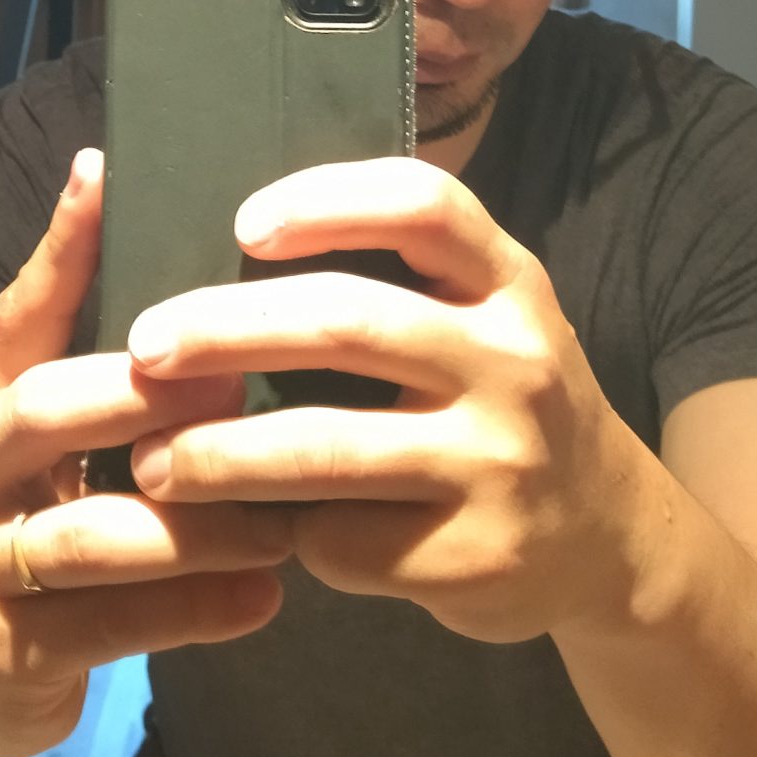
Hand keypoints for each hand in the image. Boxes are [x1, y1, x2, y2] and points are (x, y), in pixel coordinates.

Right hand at [0, 150, 289, 756]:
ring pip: (84, 534)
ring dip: (192, 525)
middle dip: (139, 393)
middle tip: (237, 383)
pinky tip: (266, 598)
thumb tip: (159, 235)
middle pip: (38, 409)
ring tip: (279, 520)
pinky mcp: (5, 656)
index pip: (12, 315)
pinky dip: (195, 613)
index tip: (107, 172)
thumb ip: (92, 365)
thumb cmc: (24, 528)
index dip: (58, 247)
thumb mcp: (36, 445)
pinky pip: (111, 629)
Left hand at [121, 158, 672, 645]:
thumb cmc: (503, 404)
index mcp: (509, 282)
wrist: (610, 539)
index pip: (421, 206)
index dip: (326, 201)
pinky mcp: (476, 554)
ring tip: (150, 461)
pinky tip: (245, 530)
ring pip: (328, 447)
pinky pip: (348, 538)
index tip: (241, 224)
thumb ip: (400, 284)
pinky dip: (285, 533)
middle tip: (146, 346)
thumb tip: (231, 254)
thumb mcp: (485, 321)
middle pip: (349, 321)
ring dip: (220, 454)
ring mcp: (500, 462)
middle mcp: (514, 360)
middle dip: (227, 331)